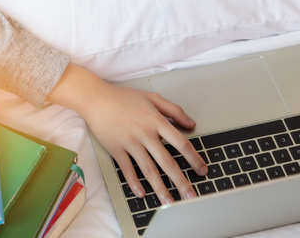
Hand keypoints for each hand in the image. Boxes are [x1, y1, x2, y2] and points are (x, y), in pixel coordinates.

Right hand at [46, 63, 206, 202]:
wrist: (96, 98)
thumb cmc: (124, 97)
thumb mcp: (152, 97)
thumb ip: (174, 110)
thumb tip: (191, 124)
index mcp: (156, 121)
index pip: (181, 143)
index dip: (194, 158)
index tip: (202, 170)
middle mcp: (145, 134)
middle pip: (167, 162)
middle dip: (181, 181)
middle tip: (191, 196)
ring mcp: (130, 143)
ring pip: (149, 170)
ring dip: (160, 188)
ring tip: (169, 202)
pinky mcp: (116, 149)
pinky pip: (127, 169)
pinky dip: (134, 182)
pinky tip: (141, 193)